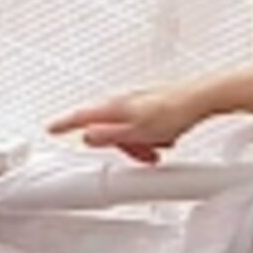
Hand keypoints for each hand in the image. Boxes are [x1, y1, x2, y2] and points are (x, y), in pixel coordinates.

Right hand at [47, 84, 208, 163]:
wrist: (202, 97)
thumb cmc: (175, 110)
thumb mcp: (137, 133)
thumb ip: (109, 137)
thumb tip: (87, 138)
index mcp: (114, 107)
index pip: (80, 116)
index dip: (63, 124)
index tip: (50, 129)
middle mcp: (123, 102)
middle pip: (107, 128)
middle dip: (120, 146)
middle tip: (138, 155)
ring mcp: (137, 102)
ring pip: (126, 129)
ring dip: (138, 144)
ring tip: (155, 149)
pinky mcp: (151, 105)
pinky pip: (141, 126)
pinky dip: (149, 136)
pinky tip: (163, 139)